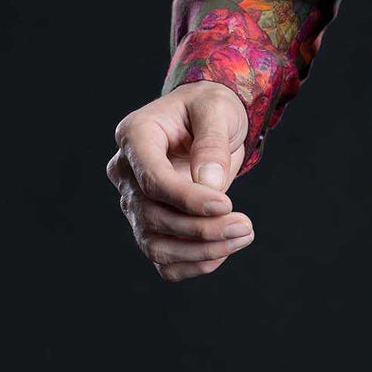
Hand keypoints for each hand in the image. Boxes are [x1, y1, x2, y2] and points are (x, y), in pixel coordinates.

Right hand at [107, 82, 255, 280]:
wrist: (207, 120)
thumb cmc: (210, 107)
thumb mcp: (218, 109)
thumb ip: (212, 142)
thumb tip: (209, 184)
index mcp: (135, 135)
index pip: (152, 179)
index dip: (187, 199)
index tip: (226, 205)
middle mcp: (126, 171)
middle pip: (152, 216)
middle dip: (200, 229)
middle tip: (245, 226)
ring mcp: (134, 201)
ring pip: (154, 244)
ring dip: (199, 251)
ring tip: (242, 236)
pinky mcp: (150, 223)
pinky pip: (163, 259)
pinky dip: (192, 263)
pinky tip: (223, 250)